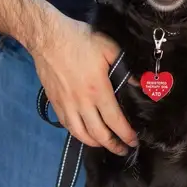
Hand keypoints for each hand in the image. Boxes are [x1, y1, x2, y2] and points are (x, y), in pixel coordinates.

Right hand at [32, 16, 137, 156]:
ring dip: (94, 143)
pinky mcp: (54, 102)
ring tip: (104, 144)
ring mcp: (66, 104)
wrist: (48, 37)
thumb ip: (125, 68)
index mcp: (98, 90)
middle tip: (123, 149)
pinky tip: (83, 133)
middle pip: (98, 134)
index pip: (115, 121)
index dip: (126, 134)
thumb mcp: (109, 48)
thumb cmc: (80, 40)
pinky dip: (77, 133)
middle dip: (113, 145)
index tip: (134, 141)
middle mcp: (82, 103)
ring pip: (80, 133)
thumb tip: (139, 84)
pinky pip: (66, 125)